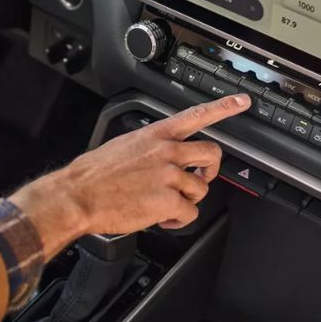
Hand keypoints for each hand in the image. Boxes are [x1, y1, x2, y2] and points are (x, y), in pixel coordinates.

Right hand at [10, 94, 250, 258]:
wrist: (78, 196)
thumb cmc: (95, 175)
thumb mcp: (124, 146)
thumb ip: (151, 148)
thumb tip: (164, 158)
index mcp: (156, 135)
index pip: (196, 115)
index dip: (223, 108)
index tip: (242, 101)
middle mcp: (166, 151)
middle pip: (211, 154)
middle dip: (210, 170)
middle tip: (200, 178)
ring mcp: (169, 175)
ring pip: (200, 189)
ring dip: (187, 200)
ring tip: (165, 204)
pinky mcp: (168, 200)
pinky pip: (189, 212)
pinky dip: (177, 220)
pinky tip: (161, 217)